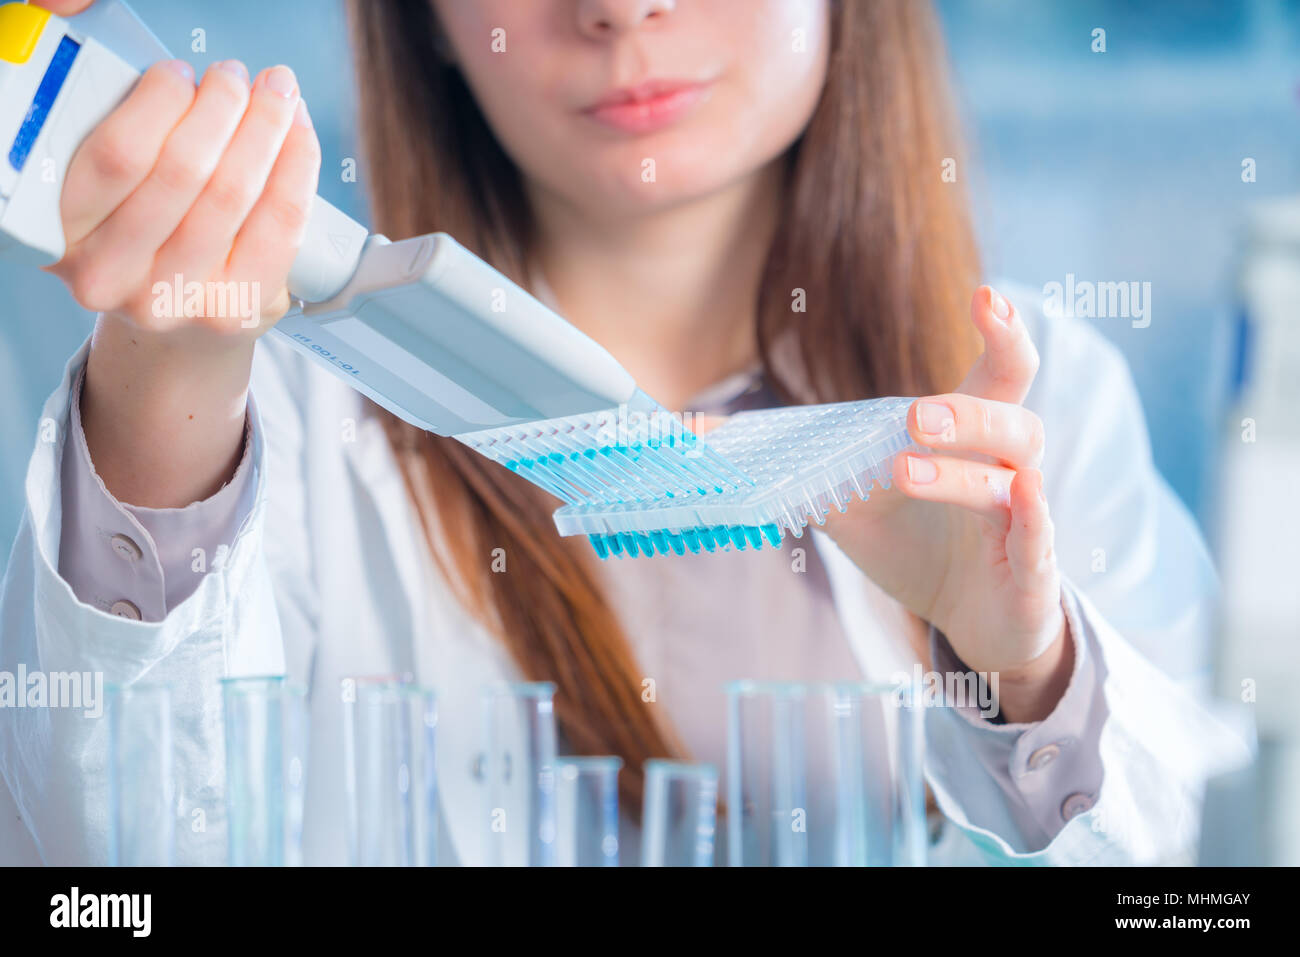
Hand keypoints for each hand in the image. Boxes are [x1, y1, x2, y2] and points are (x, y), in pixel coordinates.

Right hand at [46, 55, 319, 506]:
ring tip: (275, 95)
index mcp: (65, 237)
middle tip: (237, 76)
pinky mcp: (235, 313)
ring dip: (264, 129)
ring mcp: (177, 302)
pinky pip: (280, 226)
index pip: (118, 156)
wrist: (173, 334)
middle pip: (185, 171)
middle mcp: (113, 277)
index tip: (181, 72)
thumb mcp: (108, 201)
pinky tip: (299, 136)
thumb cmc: (143, 243)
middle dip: (220, 107)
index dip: (159, 102)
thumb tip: (191, 84)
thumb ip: (129, 150)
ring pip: (235, 194)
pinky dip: (297, 170)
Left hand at [821, 286, 1071, 722]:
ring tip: (905, 468)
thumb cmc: (913, 544)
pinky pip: (1038, 536)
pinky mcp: (1031, 569)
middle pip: (1012, 417)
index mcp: (969, 437)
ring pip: (1014, 478)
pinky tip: (1022, 499)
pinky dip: (1030, 518)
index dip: (1002, 331)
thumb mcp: (844, 503)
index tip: (987, 296)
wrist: (969, 618)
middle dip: (966, 412)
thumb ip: (785, 465)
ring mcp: (1024, 517)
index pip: (999, 372)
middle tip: (918, 415)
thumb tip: (692, 432)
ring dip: (961, 473)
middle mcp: (1008, 466)